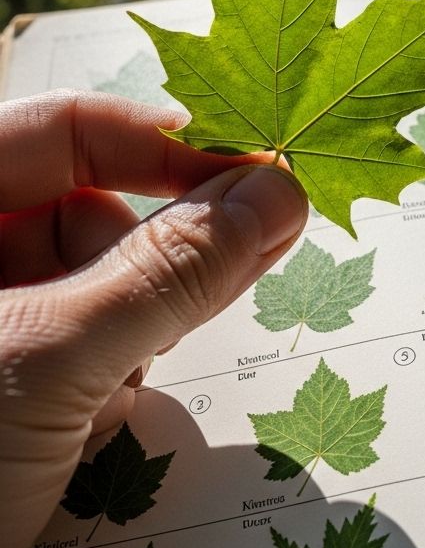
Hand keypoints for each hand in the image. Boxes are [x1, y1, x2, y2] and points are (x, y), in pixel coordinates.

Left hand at [0, 91, 307, 547]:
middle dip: (163, 246)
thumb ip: (169, 271)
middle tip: (249, 255)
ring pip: (105, 282)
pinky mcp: (19, 385)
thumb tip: (276, 195)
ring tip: (118, 384)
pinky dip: (120, 372)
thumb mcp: (48, 359)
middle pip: (92, 206)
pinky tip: (101, 417)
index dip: (163, 144)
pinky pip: (97, 343)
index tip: (255, 173)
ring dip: (143, 322)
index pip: (64, 130)